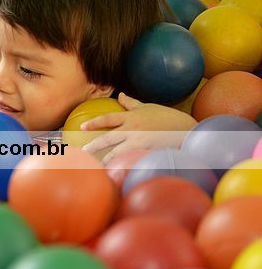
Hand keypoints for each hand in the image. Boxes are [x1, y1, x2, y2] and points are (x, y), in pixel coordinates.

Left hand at [81, 92, 196, 163]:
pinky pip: (131, 160)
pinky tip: (117, 173)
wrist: (187, 130)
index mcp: (131, 117)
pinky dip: (123, 166)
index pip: (108, 118)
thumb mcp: (148, 107)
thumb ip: (131, 103)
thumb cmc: (167, 117)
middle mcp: (133, 130)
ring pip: (118, 153)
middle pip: (108, 138)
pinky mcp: (147, 153)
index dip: (94, 122)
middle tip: (83, 151)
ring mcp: (140, 143)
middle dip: (94, 145)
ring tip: (97, 167)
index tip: (81, 127)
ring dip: (107, 160)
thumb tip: (120, 95)